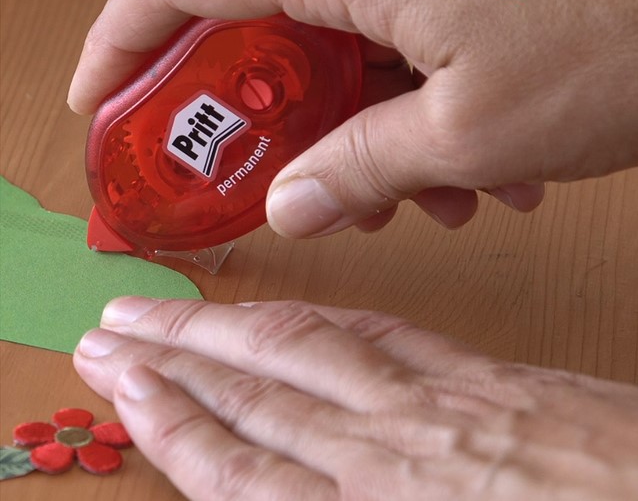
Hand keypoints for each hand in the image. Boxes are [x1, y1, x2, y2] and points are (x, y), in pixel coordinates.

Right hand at [67, 0, 637, 236]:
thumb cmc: (625, 32)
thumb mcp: (473, 133)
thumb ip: (365, 168)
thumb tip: (294, 204)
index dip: (125, 37)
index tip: (104, 95)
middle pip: (273, 32)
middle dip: (278, 124)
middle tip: (298, 189)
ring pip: (351, 50)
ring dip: (369, 130)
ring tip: (429, 196)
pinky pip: (408, 36)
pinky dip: (421, 104)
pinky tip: (479, 164)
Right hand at [74, 297, 637, 500]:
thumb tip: (282, 487)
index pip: (241, 458)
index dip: (170, 418)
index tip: (124, 383)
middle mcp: (392, 450)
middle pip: (256, 390)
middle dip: (173, 359)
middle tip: (115, 330)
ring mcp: (433, 401)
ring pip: (303, 352)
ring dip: (228, 329)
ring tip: (174, 309)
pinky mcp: (478, 374)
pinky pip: (380, 336)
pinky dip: (324, 323)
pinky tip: (295, 313)